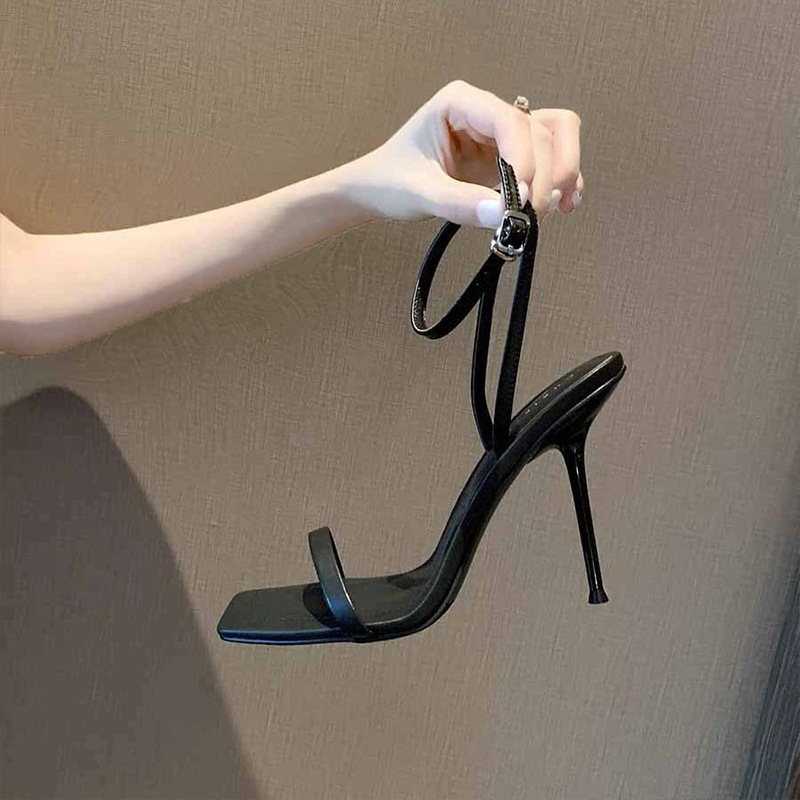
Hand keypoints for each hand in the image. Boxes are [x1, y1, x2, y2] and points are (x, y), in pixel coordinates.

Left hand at [348, 79, 583, 228]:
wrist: (378, 191)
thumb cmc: (390, 180)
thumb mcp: (419, 192)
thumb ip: (458, 203)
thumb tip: (502, 214)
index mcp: (461, 103)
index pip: (509, 120)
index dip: (524, 157)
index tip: (522, 198)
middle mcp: (486, 112)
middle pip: (539, 131)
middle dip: (544, 174)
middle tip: (531, 215)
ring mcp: (500, 135)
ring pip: (554, 138)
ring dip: (562, 173)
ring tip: (550, 210)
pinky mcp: (508, 158)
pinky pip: (549, 159)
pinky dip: (562, 180)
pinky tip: (563, 205)